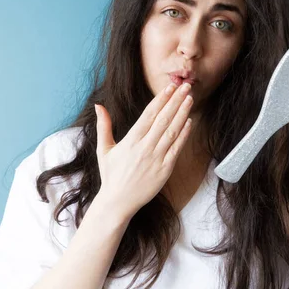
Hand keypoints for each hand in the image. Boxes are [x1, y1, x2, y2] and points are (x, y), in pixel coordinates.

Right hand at [93, 82, 193, 219]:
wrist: (118, 202)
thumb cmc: (111, 175)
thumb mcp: (103, 149)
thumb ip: (103, 125)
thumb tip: (99, 105)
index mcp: (131, 140)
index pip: (149, 114)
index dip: (161, 99)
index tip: (170, 87)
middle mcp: (145, 147)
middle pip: (163, 119)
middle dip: (175, 101)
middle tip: (185, 86)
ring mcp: (156, 158)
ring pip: (172, 131)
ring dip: (182, 114)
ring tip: (190, 99)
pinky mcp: (165, 169)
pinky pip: (177, 148)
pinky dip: (184, 134)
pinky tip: (189, 122)